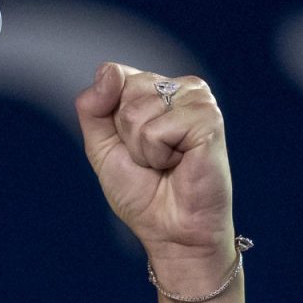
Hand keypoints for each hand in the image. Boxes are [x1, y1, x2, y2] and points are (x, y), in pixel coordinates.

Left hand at [74, 62, 235, 273]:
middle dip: (127, 135)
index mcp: (158, 88)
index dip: (111, 117)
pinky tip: (180, 164)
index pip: (114, 75)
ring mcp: (199, 101)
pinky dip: (158, 155)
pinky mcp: (209, 119)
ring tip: (166, 163)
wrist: (171, 231)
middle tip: (152, 159)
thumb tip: (109, 71)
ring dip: (142, 148)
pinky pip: (157, 130)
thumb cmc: (143, 193)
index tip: (132, 145)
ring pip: (137, 110)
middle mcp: (181, 88)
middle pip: (125, 90)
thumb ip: (93, 107)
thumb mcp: (102, 147)